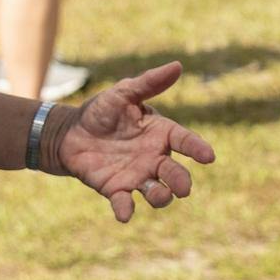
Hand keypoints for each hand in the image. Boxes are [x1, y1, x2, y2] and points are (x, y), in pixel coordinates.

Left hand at [51, 62, 214, 221]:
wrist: (70, 132)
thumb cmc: (102, 110)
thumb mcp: (124, 93)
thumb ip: (149, 83)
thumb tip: (178, 66)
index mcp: (161, 133)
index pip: (184, 141)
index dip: (197, 148)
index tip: (209, 157)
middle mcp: (154, 157)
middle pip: (174, 172)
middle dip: (181, 181)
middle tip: (184, 189)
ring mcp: (136, 175)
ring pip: (156, 191)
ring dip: (161, 197)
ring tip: (161, 196)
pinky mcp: (115, 188)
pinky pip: (124, 202)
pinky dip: (126, 209)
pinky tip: (125, 214)